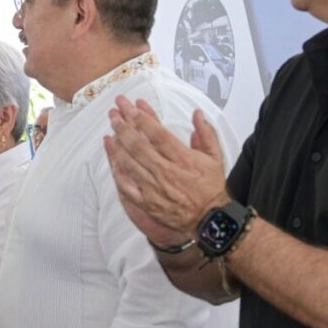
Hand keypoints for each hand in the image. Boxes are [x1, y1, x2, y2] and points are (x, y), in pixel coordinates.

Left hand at [104, 95, 228, 245]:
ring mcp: (154, 188)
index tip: (131, 107)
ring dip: (117, 145)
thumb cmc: (210, 188)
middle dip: (124, 126)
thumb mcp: (216, 158)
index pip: (157, 134)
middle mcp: (166, 172)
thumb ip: (206, 134)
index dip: (142, 118)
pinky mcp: (146, 202)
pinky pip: (126, 185)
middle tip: (114, 113)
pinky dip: (117, 170)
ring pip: (129, 163)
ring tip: (110, 130)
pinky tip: (112, 158)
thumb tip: (197, 113)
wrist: (208, 220)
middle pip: (138, 145)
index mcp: (183, 159)